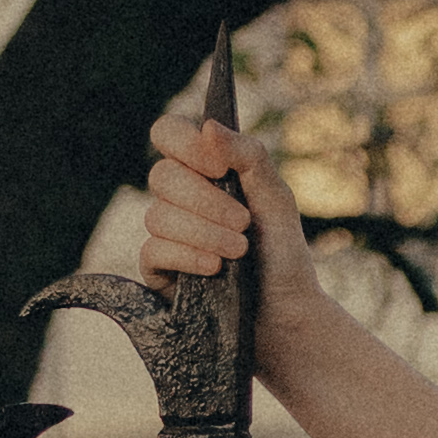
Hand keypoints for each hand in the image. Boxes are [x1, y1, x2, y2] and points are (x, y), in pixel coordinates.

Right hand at [138, 103, 305, 336]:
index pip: (169, 132)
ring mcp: (165, 233)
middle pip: (162, 176)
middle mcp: (179, 197)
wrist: (285, 311)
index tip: (218, 165)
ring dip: (204, 232)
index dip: (186, 143)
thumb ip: (248, 156)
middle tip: (244, 222)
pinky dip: (187, 256)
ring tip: (239, 251)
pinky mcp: (156, 269)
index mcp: (205, 170)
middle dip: (206, 200)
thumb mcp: (277, 198)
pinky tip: (214, 269)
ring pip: (157, 216)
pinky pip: (152, 251)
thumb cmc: (281, 251)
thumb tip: (208, 126)